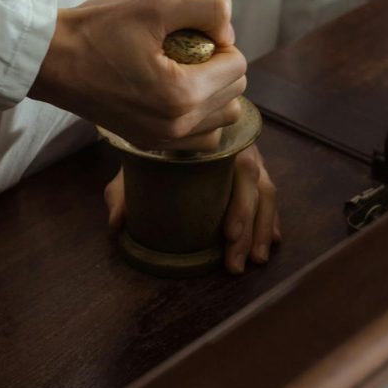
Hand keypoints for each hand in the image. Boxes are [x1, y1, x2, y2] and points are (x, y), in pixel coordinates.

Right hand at [30, 0, 246, 148]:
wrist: (51, 60)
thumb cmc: (98, 29)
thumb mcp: (156, 3)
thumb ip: (208, 10)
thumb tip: (228, 33)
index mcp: (182, 94)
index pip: (238, 66)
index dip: (220, 41)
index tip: (190, 32)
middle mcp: (176, 126)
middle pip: (234, 94)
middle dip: (218, 66)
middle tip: (185, 48)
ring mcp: (162, 140)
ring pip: (222, 119)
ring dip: (213, 93)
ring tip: (183, 70)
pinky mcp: (148, 143)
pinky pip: (198, 137)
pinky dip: (199, 115)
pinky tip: (176, 92)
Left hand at [104, 144, 280, 273]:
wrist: (169, 124)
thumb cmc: (157, 146)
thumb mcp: (137, 164)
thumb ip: (124, 191)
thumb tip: (116, 223)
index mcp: (219, 141)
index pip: (240, 169)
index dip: (240, 204)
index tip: (229, 234)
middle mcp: (241, 148)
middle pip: (256, 188)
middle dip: (249, 230)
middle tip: (236, 262)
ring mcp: (252, 159)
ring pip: (267, 195)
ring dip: (262, 230)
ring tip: (256, 260)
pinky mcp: (255, 172)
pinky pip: (269, 197)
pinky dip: (270, 220)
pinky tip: (271, 241)